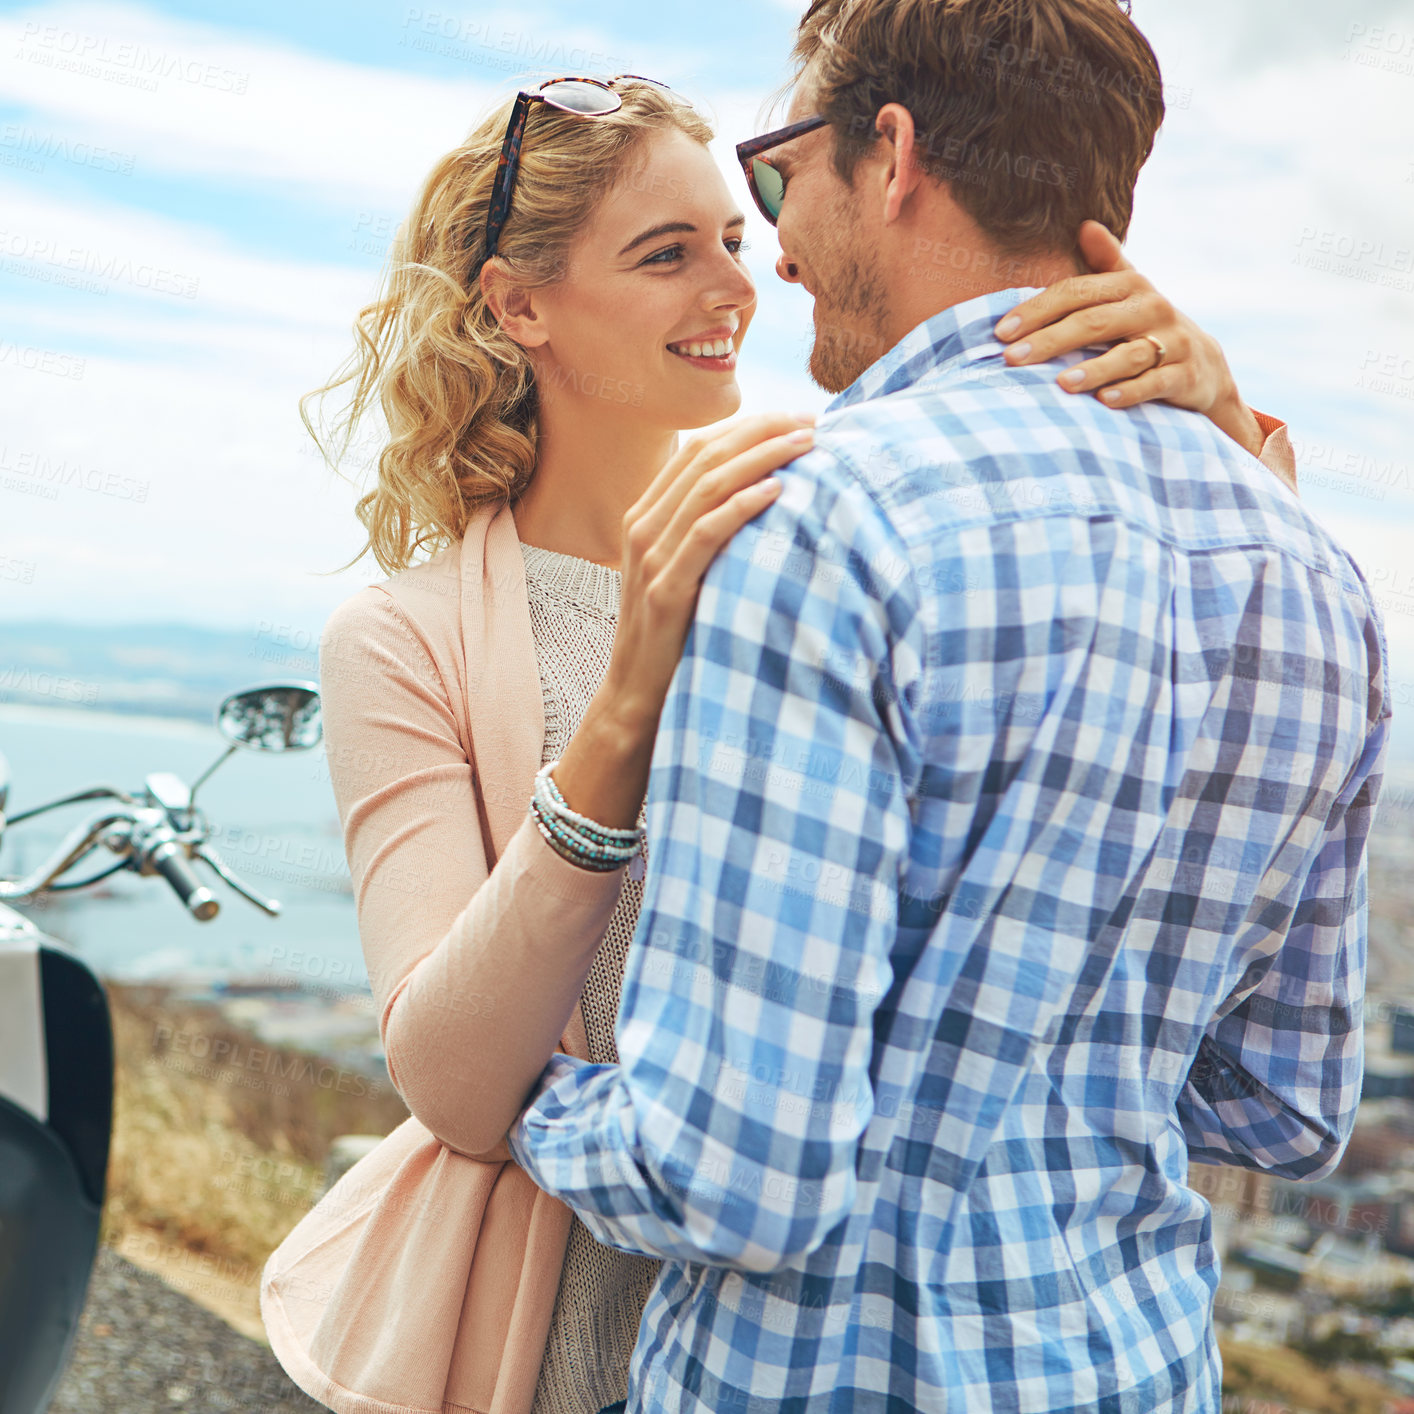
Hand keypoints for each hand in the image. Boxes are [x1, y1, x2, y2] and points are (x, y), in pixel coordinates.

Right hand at [604, 413, 815, 728]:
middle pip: (706, 457)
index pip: (700, 449)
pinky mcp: (665, 588)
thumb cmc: (675, 631)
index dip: (749, 427)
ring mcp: (651, 556)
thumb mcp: (687, 570)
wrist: (637, 693)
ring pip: (707, 486)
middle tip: (813, 422)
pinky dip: (741, 506)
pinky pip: (705, 534)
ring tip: (806, 445)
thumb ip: (707, 532)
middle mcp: (643, 526)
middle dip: (762, 432)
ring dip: (761, 458)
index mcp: (647, 514)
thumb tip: (764, 496)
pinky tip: (776, 491)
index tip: (797, 418)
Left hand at [994, 221, 1264, 457]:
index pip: (1075, 292)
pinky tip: (1104, 401)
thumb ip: (1106, 261)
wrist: (1204, 364)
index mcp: (1130, 285)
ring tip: (1060, 384)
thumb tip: (1084, 224)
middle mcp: (1152, 308)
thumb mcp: (1130, 291)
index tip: (1001, 332)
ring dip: (1093, 370)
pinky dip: (1131, 392)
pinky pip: (1156, 383)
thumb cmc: (1147, 325)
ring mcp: (1171, 343)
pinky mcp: (1185, 375)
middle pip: (1095, 322)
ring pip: (1128, 355)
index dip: (1037, 310)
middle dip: (1051, 340)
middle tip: (1012, 359)